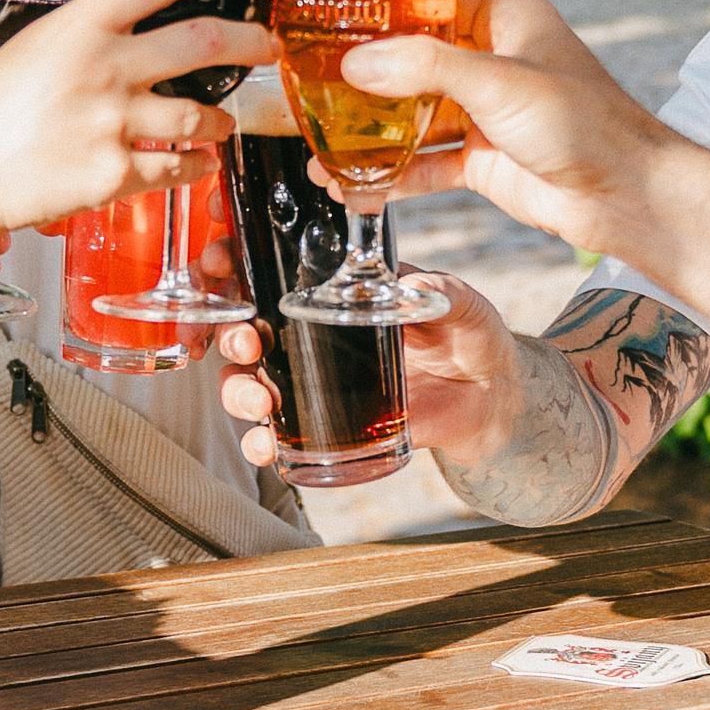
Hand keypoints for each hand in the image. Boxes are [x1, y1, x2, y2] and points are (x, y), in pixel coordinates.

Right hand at [0, 0, 263, 244]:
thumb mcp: (29, 49)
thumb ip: (81, 39)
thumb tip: (125, 38)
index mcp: (78, 26)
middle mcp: (104, 67)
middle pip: (204, 41)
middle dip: (251, 43)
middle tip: (267, 47)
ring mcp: (113, 123)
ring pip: (200, 116)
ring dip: (221, 120)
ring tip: (222, 123)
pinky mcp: (114, 175)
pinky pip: (177, 170)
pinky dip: (195, 168)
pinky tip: (199, 165)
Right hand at [214, 277, 512, 466]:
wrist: (493, 399)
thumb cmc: (472, 338)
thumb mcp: (463, 306)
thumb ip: (442, 294)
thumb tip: (415, 291)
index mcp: (336, 291)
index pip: (268, 269)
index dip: (229, 264)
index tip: (217, 264)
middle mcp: (312, 333)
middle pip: (241, 327)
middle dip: (225, 333)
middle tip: (245, 342)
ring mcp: (315, 381)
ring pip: (247, 380)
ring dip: (236, 389)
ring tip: (259, 399)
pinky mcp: (327, 424)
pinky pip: (278, 435)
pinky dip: (261, 442)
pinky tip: (267, 446)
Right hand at [341, 0, 676, 254]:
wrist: (625, 194)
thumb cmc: (585, 122)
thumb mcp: (499, 81)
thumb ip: (425, 68)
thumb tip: (358, 65)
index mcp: (505, 19)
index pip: (428, 1)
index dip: (380, 13)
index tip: (330, 23)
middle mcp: (492, 61)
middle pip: (412, 63)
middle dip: (363, 83)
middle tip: (309, 93)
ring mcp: (486, 112)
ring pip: (413, 118)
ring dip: (370, 138)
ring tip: (319, 152)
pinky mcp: (483, 159)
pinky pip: (426, 164)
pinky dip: (392, 176)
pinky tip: (354, 188)